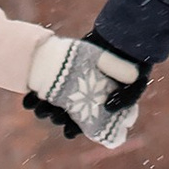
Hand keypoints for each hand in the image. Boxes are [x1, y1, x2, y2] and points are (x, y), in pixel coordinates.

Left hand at [25, 32, 145, 148]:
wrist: (121, 38)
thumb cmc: (131, 64)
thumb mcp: (137, 82)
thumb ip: (127, 98)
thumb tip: (107, 108)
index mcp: (95, 107)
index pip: (80, 125)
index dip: (72, 129)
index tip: (69, 130)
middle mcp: (81, 98)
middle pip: (62, 115)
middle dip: (56, 117)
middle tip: (55, 114)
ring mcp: (69, 85)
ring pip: (50, 103)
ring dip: (43, 108)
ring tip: (41, 107)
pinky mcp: (60, 71)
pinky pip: (42, 85)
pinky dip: (34, 93)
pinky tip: (31, 95)